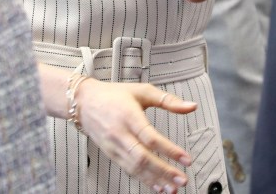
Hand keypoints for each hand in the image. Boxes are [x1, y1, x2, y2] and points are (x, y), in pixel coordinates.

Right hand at [75, 78, 197, 192]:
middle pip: (142, 157)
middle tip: (182, 180)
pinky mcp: (111, 154)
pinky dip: (144, 180)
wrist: (84, 102)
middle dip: (164, 171)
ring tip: (172, 188)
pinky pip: (129, 170)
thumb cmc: (114, 95)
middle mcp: (120, 133)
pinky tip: (157, 186)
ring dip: (155, 180)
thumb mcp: (142, 91)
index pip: (150, 137)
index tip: (186, 159)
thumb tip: (191, 106)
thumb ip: (168, 100)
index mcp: (129, 115)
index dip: (169, 150)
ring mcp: (114, 146)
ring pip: (135, 168)